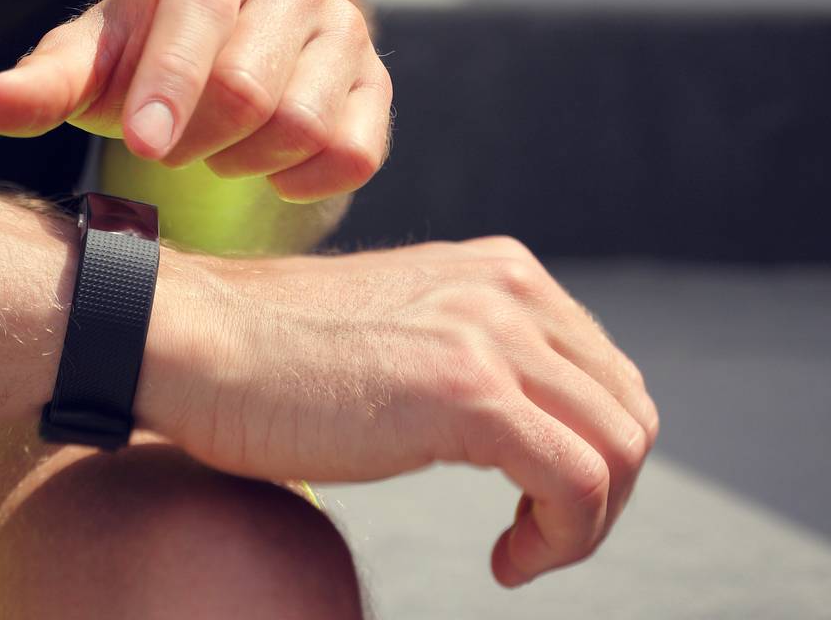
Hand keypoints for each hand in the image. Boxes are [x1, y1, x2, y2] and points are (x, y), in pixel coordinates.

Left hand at [0, 0, 390, 201]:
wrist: (217, 58)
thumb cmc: (140, 59)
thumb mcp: (87, 63)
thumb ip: (40, 82)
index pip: (198, 17)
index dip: (168, 87)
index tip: (141, 145)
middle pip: (250, 86)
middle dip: (196, 135)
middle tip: (170, 140)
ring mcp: (344, 27)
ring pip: (304, 124)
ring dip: (245, 160)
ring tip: (215, 146)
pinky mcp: (375, 82)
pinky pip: (355, 152)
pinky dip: (307, 180)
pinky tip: (268, 169)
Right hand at [149, 236, 659, 588]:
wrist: (202, 346)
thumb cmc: (275, 357)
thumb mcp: (398, 331)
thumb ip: (465, 349)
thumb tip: (521, 417)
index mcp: (498, 269)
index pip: (606, 373)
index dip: (590, 453)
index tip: (532, 501)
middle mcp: (506, 287)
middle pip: (628, 411)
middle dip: (601, 492)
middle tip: (534, 535)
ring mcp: (490, 333)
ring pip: (620, 449)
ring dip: (584, 525)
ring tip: (519, 551)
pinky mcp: (468, 391)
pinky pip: (579, 484)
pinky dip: (560, 542)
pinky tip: (505, 561)